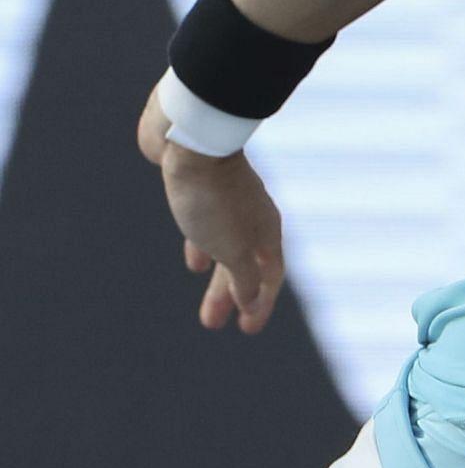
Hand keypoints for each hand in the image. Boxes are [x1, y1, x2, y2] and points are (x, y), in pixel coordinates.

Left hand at [137, 84, 285, 333]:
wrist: (192, 138)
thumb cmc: (214, 196)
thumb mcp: (229, 246)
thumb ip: (242, 277)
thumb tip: (251, 303)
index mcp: (265, 233)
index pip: (268, 278)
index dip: (259, 305)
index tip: (247, 329)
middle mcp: (253, 220)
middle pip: (245, 268)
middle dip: (232, 297)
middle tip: (215, 323)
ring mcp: (230, 205)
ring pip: (227, 250)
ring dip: (218, 279)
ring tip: (205, 302)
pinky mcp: (205, 192)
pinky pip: (207, 231)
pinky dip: (203, 249)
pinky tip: (193, 257)